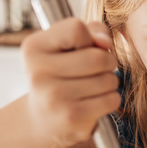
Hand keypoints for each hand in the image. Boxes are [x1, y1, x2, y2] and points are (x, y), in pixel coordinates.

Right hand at [20, 18, 121, 146]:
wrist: (42, 118)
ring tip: (97, 85)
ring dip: (111, 81)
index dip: (89, 38)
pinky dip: (112, 98)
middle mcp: (38, 72)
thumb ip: (91, 31)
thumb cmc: (61, 73)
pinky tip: (98, 100)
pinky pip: (110, 100)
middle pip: (97, 57)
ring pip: (107, 79)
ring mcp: (53, 96)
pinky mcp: (70, 117)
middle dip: (108, 61)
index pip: (76, 29)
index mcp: (34, 47)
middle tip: (100, 68)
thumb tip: (106, 42)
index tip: (84, 49)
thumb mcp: (67, 45)